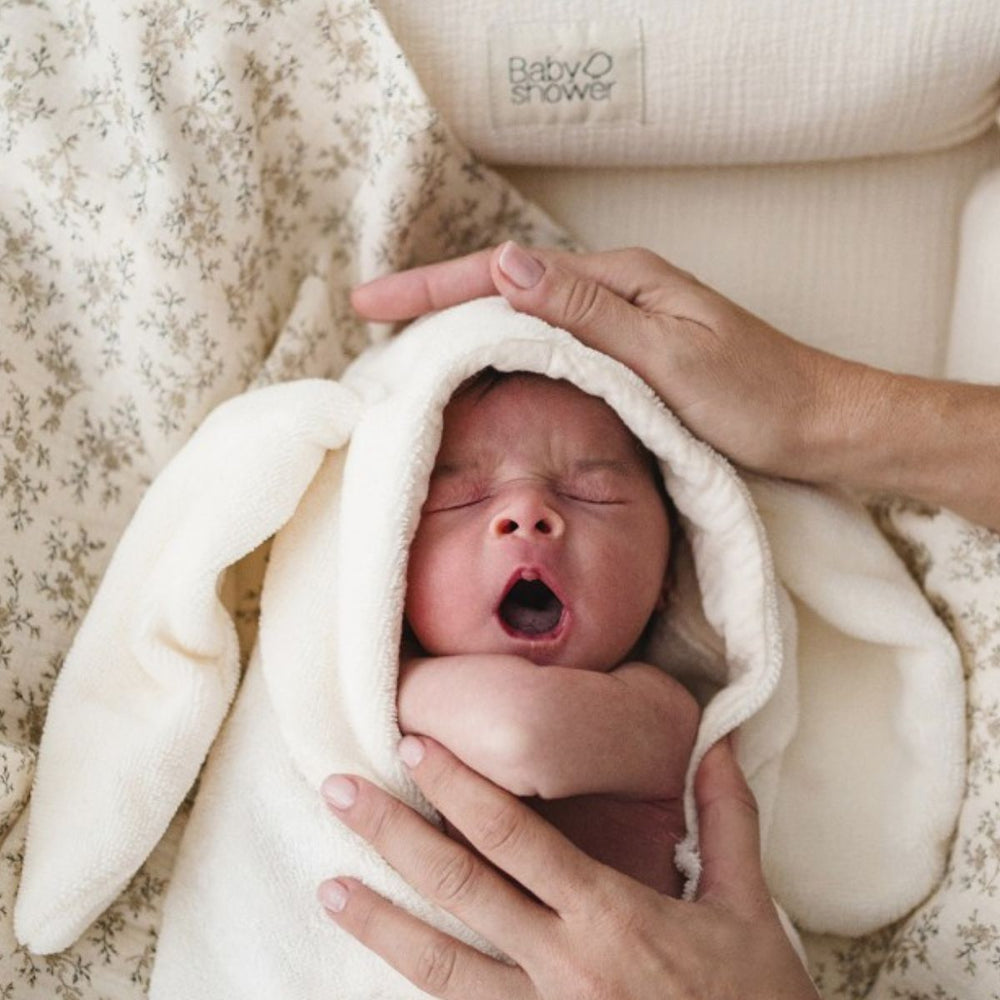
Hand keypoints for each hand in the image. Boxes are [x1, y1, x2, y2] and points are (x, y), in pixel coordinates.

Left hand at [318, 737, 818, 999]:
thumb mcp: (747, 908)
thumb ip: (726, 820)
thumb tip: (717, 744)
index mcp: (612, 917)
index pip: (516, 839)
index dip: (460, 788)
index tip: (415, 747)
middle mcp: (564, 966)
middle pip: (460, 890)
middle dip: (393, 836)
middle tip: (338, 791)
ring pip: (442, 969)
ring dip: (381, 924)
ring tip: (328, 889)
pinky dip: (419, 996)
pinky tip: (382, 973)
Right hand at [353, 243, 999, 530]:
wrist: (820, 427)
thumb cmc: (757, 396)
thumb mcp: (669, 355)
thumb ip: (588, 312)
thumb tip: (506, 268)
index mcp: (622, 279)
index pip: (508, 272)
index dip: (435, 286)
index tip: (373, 300)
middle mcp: (616, 292)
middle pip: (508, 286)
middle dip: (436, 300)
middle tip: (373, 320)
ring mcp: (622, 324)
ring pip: (525, 316)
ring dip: (464, 327)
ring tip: (407, 346)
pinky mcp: (629, 356)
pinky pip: (551, 344)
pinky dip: (504, 353)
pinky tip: (481, 369)